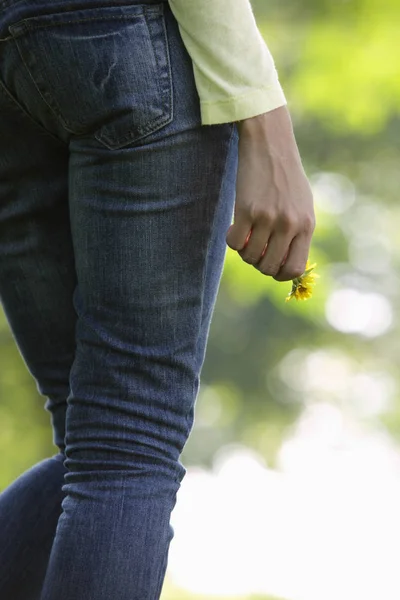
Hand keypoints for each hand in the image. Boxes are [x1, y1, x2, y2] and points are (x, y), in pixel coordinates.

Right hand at [226, 105, 315, 281]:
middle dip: (258, 264)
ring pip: (249, 256)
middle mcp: (289, 224)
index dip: (280, 274)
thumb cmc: (285, 175)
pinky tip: (234, 227)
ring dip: (243, 251)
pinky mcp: (247, 210)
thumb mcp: (302, 205)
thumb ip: (298, 232)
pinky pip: (234, 243)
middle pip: (269, 267)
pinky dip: (231, 240)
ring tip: (245, 234)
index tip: (271, 266)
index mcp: (306, 225)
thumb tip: (288, 264)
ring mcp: (268, 218)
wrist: (270, 144)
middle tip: (254, 250)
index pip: (295, 268)